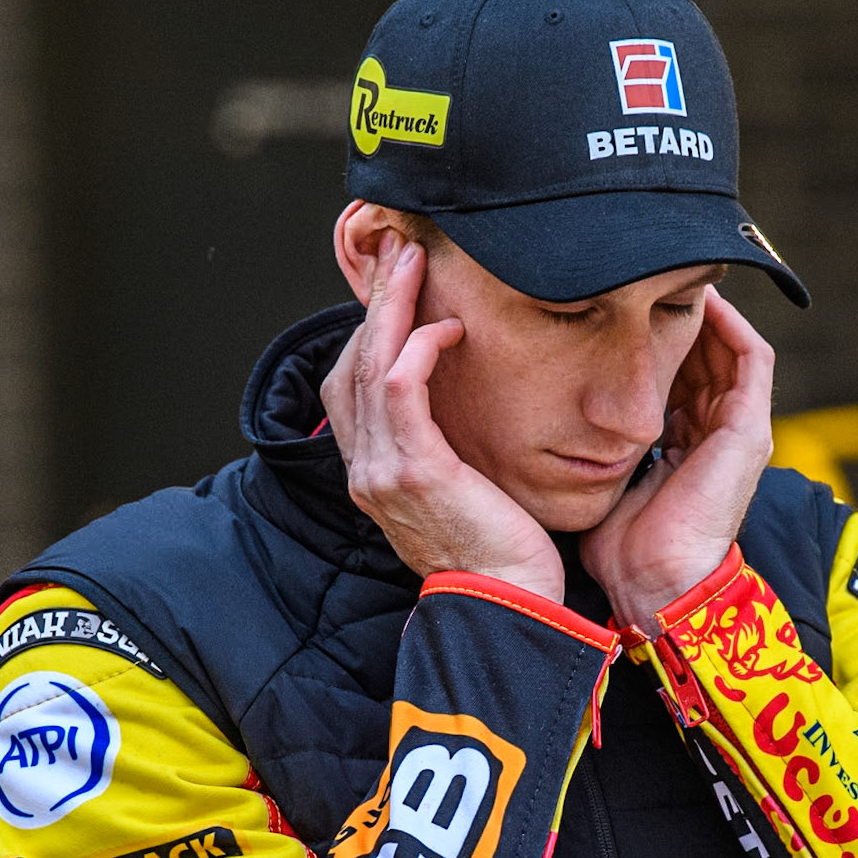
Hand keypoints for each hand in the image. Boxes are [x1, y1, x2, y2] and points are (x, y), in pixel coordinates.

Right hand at [320, 234, 564, 601]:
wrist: (507, 606)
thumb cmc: (501, 560)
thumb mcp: (463, 497)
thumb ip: (447, 454)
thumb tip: (465, 414)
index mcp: (373, 477)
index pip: (350, 387)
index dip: (370, 334)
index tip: (400, 291)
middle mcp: (366, 470)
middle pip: (353, 363)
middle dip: (375, 301)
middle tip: (399, 251)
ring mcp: (382, 470)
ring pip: (371, 363)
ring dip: (392, 304)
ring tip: (414, 260)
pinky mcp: (414, 468)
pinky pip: (399, 385)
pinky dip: (418, 345)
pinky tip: (448, 326)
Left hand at [580, 288, 774, 632]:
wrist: (655, 584)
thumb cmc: (622, 550)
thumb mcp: (602, 483)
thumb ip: (593, 450)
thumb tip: (550, 423)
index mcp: (686, 447)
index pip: (680, 379)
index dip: (654, 344)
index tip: (619, 311)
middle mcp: (719, 435)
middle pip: (707, 358)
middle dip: (679, 317)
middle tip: (646, 277)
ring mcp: (740, 431)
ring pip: (731, 351)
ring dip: (707, 311)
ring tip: (675, 273)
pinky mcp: (749, 429)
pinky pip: (753, 358)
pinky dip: (732, 325)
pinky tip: (703, 297)